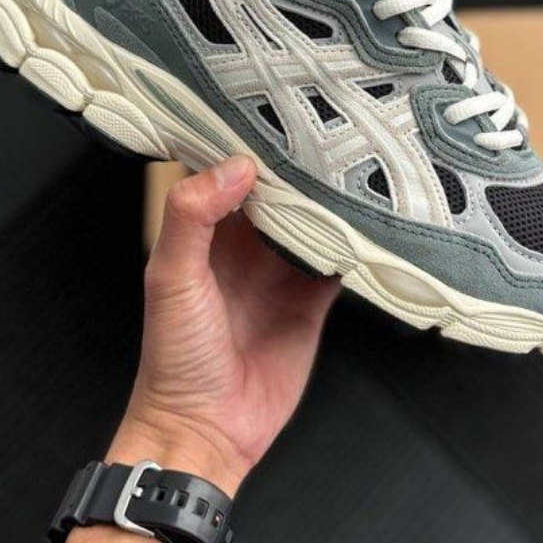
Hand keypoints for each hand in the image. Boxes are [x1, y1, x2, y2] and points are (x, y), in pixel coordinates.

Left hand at [108, 155, 339, 494]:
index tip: (275, 111)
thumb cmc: (175, 357)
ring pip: (313, 221)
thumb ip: (192, 217)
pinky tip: (371, 221)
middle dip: (300, 165)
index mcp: (208, 234)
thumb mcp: (171, 277)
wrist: (206, 430)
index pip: (231, 175)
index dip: (249, 143)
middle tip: (331, 127)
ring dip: (331, 200)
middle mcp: (246, 247)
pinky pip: (337, 263)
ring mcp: (281, 273)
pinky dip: (354, 244)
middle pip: (279, 193)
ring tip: (357, 162)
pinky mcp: (311, 302)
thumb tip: (235, 166)